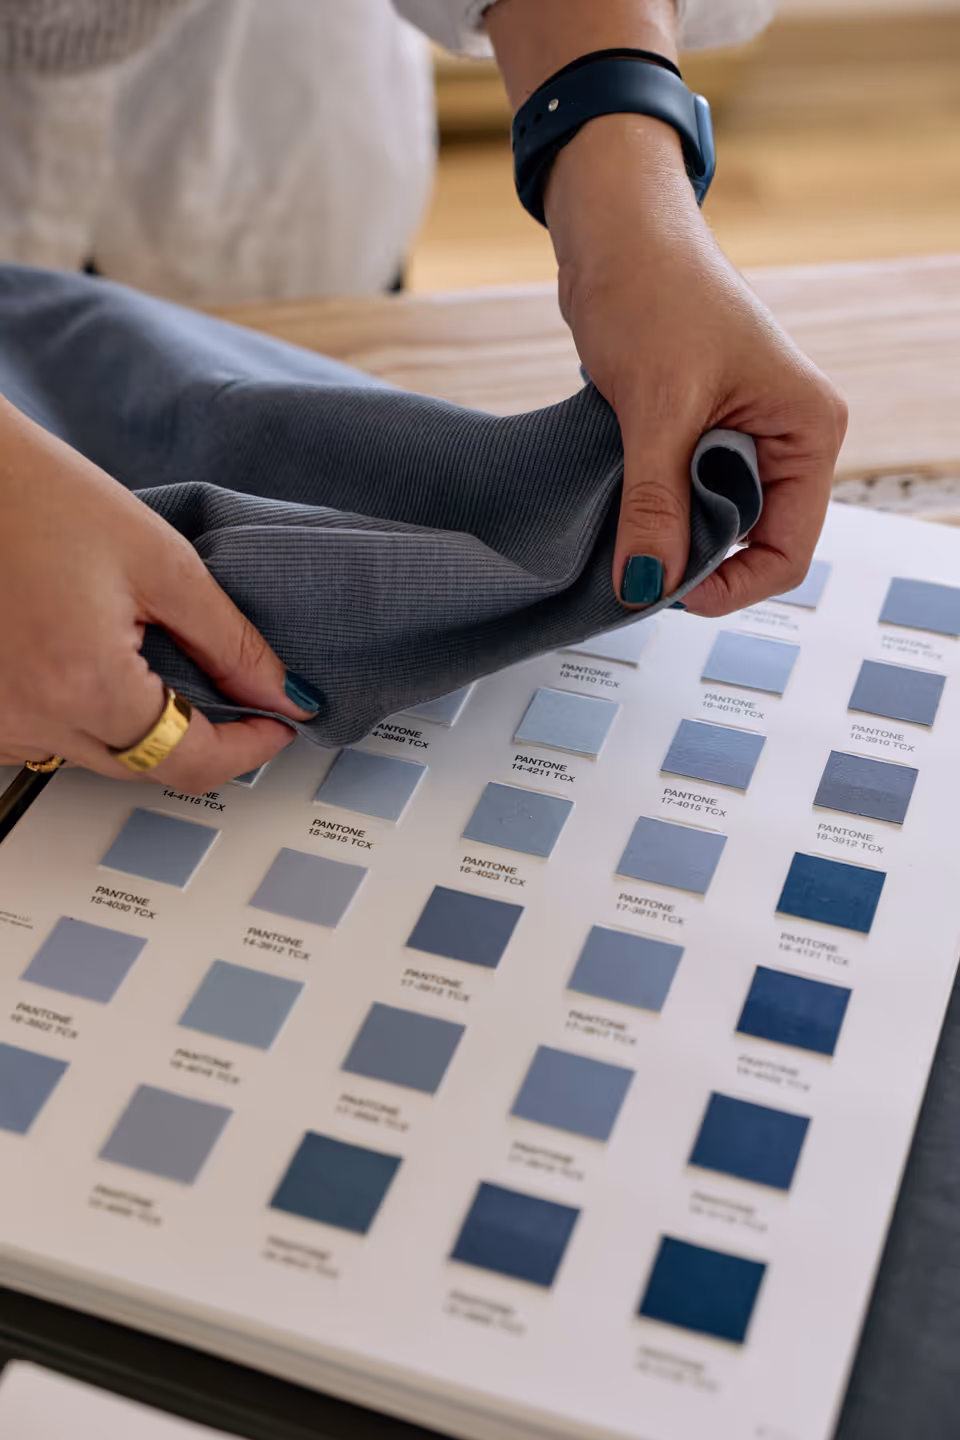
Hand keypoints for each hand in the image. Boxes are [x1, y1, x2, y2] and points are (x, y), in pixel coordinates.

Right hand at [0, 397, 316, 790]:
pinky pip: (50, 740)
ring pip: (99, 758)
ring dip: (141, 728)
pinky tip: (95, 663)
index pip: (190, 763)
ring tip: (155, 660)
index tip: (278, 724)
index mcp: (81, 683)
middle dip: (201, 738)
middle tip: (237, 694)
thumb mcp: (159, 561)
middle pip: (146, 768)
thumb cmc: (33, 494)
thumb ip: (229, 641)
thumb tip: (282, 693)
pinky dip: (87, 715)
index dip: (249, 749)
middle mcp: (28, 718)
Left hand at [488, 0, 847, 615]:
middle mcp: (786, 437)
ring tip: (628, 526)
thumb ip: (656, 503)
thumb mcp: (657, 408)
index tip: (671, 590)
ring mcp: (744, 438)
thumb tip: (649, 579)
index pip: (789, 548)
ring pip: (714, 523)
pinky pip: (685, 497)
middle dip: (697, 560)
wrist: (614, 236)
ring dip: (671, 535)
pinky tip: (623, 507)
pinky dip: (655, 511)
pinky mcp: (701, 434)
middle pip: (752, 542)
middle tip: (639, 559)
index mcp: (808, 427)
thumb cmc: (655, 289)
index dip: (732, 584)